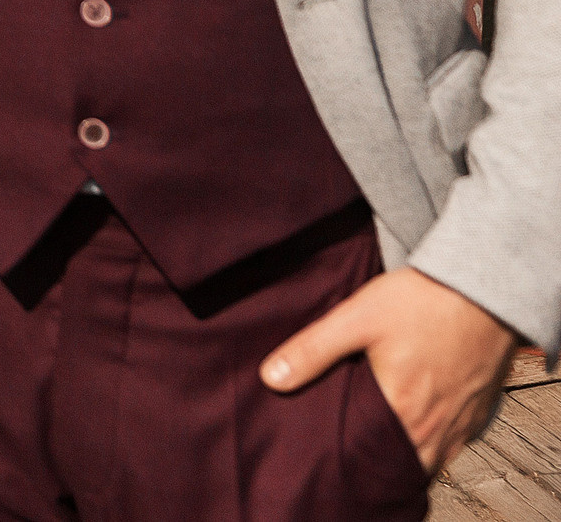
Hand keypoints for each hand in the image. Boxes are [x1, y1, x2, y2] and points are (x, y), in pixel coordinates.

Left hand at [261, 266, 516, 471]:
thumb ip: (313, 350)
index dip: (351, 464)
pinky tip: (413, 426)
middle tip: (349, 456)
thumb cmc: (421, 300)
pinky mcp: (480, 409)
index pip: (374, 461)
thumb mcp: (357, 318)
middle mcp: (439, 427)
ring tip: (376, 445)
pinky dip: (433, 442)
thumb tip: (271, 378)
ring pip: (432, 457)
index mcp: (405, 412)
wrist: (482, 287)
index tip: (330, 460)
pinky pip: (454, 442)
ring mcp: (464, 421)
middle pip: (404, 464)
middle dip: (377, 465)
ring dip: (407, 456)